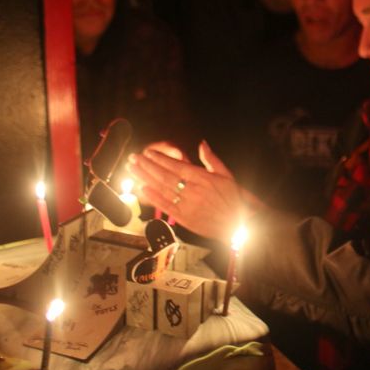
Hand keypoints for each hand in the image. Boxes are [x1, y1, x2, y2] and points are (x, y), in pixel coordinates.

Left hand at [127, 141, 255, 241]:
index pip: (177, 166)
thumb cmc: (232, 200)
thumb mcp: (227, 176)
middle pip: (165, 176)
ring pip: (162, 189)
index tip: (148, 153)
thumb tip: (202, 143)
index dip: (161, 159)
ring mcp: (187, 205)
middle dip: (147, 166)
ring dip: (145, 178)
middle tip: (133, 158)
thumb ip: (212, 159)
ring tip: (132, 169)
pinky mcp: (184, 218)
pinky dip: (153, 197)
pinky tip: (142, 189)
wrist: (237, 226)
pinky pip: (165, 206)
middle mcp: (193, 191)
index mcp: (203, 179)